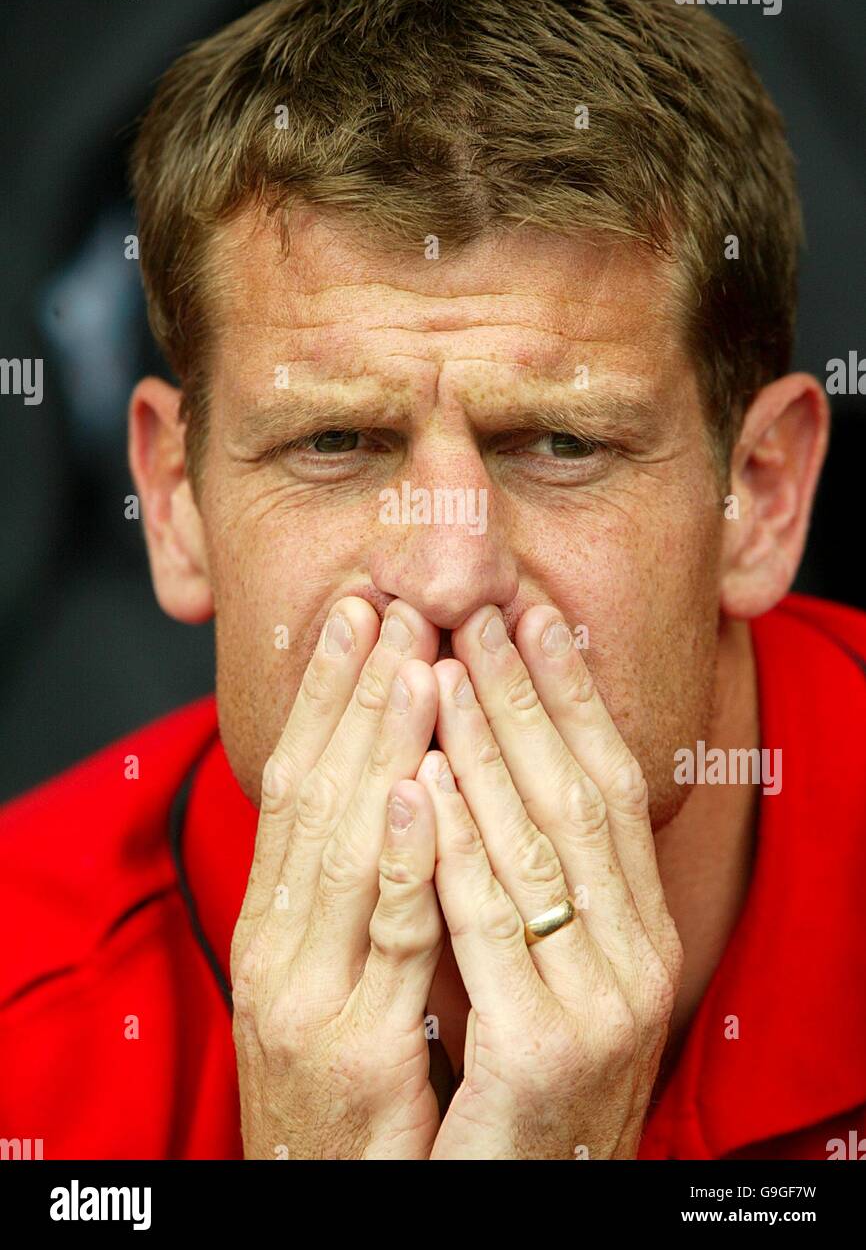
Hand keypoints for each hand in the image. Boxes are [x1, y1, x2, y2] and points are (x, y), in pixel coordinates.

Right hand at [230, 598, 445, 1159]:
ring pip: (342, 844)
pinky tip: (410, 789)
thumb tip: (397, 785)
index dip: (328, 693)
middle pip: (312, 792)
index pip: (297, 781)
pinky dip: (395, 858)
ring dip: (377, 744)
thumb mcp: (341, 973)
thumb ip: (359, 887)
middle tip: (387, 601)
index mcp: (277, 918)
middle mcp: (275, 941)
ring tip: (413, 658)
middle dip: (353, 692)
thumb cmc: (349, 1088)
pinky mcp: (349, 1045)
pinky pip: (383, 938)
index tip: (359, 612)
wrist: (329, 1201)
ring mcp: (305, 992)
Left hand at [418, 604, 683, 1159]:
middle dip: (527, 696)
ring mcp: (598, 1004)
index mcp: (640, 929)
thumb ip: (538, 885)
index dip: (573, 697)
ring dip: (485, 743)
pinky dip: (452, 843)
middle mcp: (637, 958)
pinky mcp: (541, 1050)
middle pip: (578, 795)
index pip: (610, 785)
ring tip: (440, 660)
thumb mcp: (548, 972)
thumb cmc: (523, 1086)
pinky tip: (423, 776)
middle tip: (482, 610)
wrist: (521, 1207)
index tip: (533, 617)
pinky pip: (487, 925)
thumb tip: (497, 770)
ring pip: (534, 843)